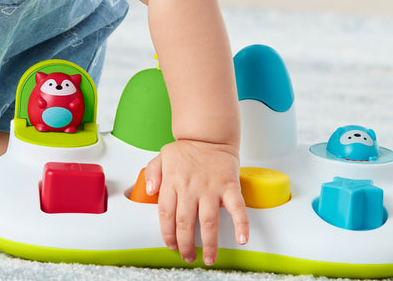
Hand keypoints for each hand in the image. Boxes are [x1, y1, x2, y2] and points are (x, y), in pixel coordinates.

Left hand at [143, 139, 248, 265]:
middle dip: (185, 245)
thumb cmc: (188, 149)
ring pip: (208, 222)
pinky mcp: (229, 186)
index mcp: (173, 181)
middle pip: (185, 223)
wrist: (210, 134)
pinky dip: (242, 225)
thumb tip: (149, 190)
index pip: (166, 214)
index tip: (171, 245)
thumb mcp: (162, 156)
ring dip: (209, 244)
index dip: (167, 233)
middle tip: (188, 256)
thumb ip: (152, 173)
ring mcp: (211, 187)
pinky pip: (237, 208)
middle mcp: (190, 186)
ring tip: (208, 258)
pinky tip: (242, 239)